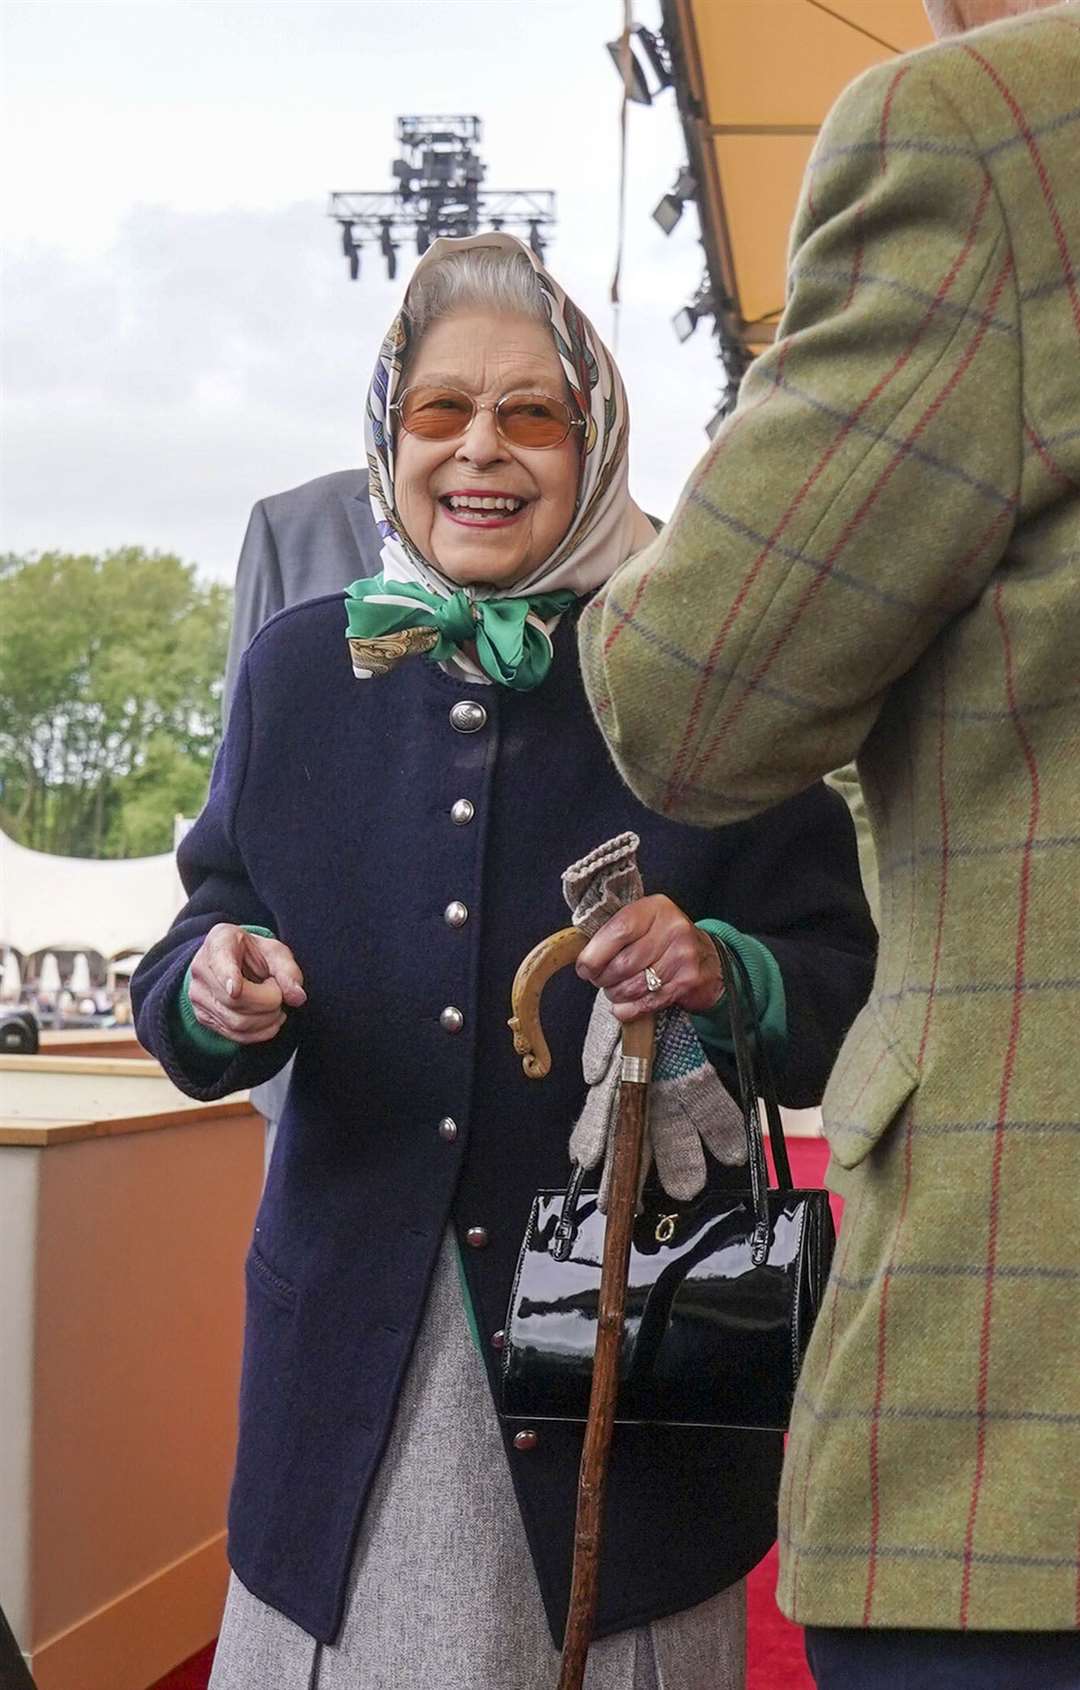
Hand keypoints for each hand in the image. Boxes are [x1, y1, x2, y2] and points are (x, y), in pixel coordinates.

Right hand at [188, 924, 305, 1044]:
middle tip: (278, 991)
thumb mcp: (275, 952)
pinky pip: (234, 1035)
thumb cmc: (256, 954)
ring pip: (236, 1022)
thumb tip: (297, 998)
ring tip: (275, 1004)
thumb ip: (288, 971)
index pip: (221, 959)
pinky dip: (260, 1033)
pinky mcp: (203, 1016)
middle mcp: (201, 968)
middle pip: (236, 1000)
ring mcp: (198, 994)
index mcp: (220, 941)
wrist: (235, 962)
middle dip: (269, 1002)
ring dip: (267, 1020)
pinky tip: (270, 1020)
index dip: (228, 976)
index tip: (235, 990)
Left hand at [575, 895, 723, 1022]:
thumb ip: (616, 931)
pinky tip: (623, 1007)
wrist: (709, 959)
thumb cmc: (664, 940)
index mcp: (656, 908)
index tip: (584, 967)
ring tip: (614, 991)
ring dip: (615, 994)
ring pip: (633, 986)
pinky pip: (647, 1002)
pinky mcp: (688, 982)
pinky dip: (629, 1009)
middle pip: (623, 963)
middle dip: (602, 978)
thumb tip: (583, 956)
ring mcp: (683, 956)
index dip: (595, 954)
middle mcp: (673, 929)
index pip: (619, 930)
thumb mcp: (645, 923)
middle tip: (599, 980)